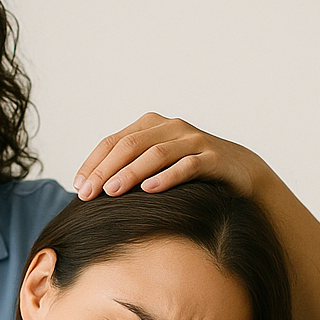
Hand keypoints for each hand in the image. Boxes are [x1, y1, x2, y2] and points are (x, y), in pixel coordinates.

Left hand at [72, 112, 266, 200]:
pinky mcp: (213, 157)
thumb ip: (130, 168)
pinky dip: (167, 177)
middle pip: (131, 145)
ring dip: (131, 173)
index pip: (114, 141)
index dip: (94, 163)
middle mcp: (172, 127)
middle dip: (106, 169)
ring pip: (157, 153)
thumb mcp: (158, 164)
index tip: (78, 187)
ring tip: (112, 192)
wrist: (241, 172)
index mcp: (152, 125)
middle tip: (89, 194)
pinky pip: (187, 166)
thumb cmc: (191, 171)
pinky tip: (150, 190)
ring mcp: (194, 140)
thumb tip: (92, 189)